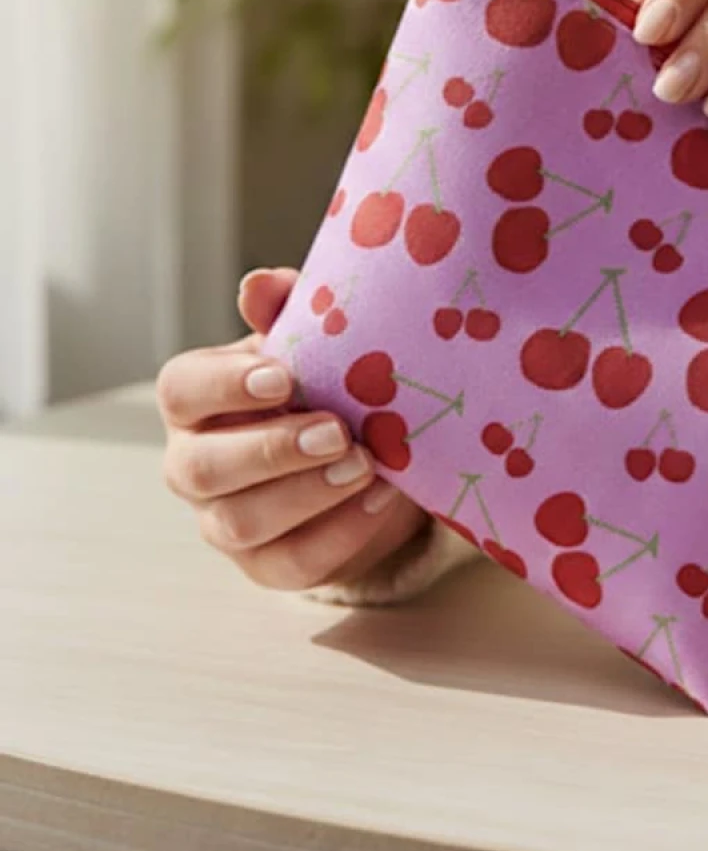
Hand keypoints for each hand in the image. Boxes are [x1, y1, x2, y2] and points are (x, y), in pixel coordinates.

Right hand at [158, 269, 427, 590]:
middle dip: (272, 450)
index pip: (180, 390)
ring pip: (240, 522)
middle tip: (338, 431)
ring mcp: (222, 521)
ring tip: (367, 466)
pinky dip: (340, 532)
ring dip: (307, 495)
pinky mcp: (265, 566)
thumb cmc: (321, 386)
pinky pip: (291, 563)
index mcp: (195, 400)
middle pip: (201, 468)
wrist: (360, 455)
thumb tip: (261, 284)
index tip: (283, 377)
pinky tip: (382, 498)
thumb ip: (286, 311)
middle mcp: (193, 464)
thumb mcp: (311, 344)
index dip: (224, 385)